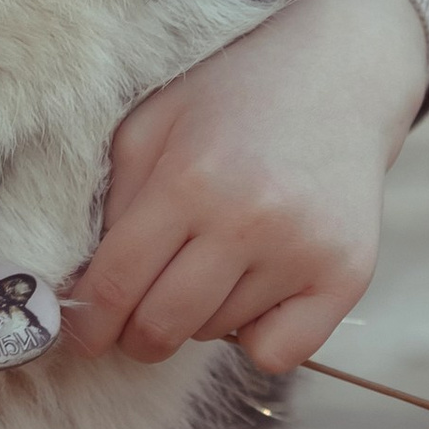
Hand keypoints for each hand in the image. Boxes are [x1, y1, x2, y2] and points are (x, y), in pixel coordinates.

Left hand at [64, 0, 428, 375]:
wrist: (340, 75)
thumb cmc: (233, 97)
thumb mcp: (154, 124)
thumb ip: (114, 200)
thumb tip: (84, 286)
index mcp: (189, 178)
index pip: (116, 283)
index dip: (88, 322)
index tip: (82, 335)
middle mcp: (248, 220)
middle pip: (162, 326)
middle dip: (134, 335)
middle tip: (134, 320)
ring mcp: (303, 252)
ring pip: (217, 334)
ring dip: (201, 314)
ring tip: (217, 258)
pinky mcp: (346, 276)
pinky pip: (278, 354)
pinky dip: (257, 335)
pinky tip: (257, 289)